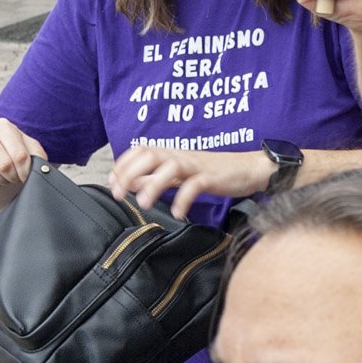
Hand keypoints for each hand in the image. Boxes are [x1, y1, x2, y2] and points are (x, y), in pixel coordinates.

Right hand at [0, 119, 48, 189]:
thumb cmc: (9, 146)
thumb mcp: (26, 145)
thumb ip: (37, 154)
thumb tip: (44, 169)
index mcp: (2, 125)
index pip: (19, 155)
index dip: (26, 172)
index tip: (27, 176)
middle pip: (4, 165)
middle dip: (14, 177)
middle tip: (15, 178)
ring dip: (1, 181)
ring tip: (4, 177)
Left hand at [107, 144, 269, 217]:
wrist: (249, 169)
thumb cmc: (214, 171)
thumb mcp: (180, 173)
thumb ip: (156, 177)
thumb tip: (130, 182)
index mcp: (172, 153)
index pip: (141, 150)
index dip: (123, 163)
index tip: (112, 181)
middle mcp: (181, 155)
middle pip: (150, 154)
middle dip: (130, 173)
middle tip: (120, 194)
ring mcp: (196, 165)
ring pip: (170, 167)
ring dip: (153, 186)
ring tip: (145, 204)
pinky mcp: (212, 178)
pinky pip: (195, 186)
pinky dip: (183, 199)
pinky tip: (177, 213)